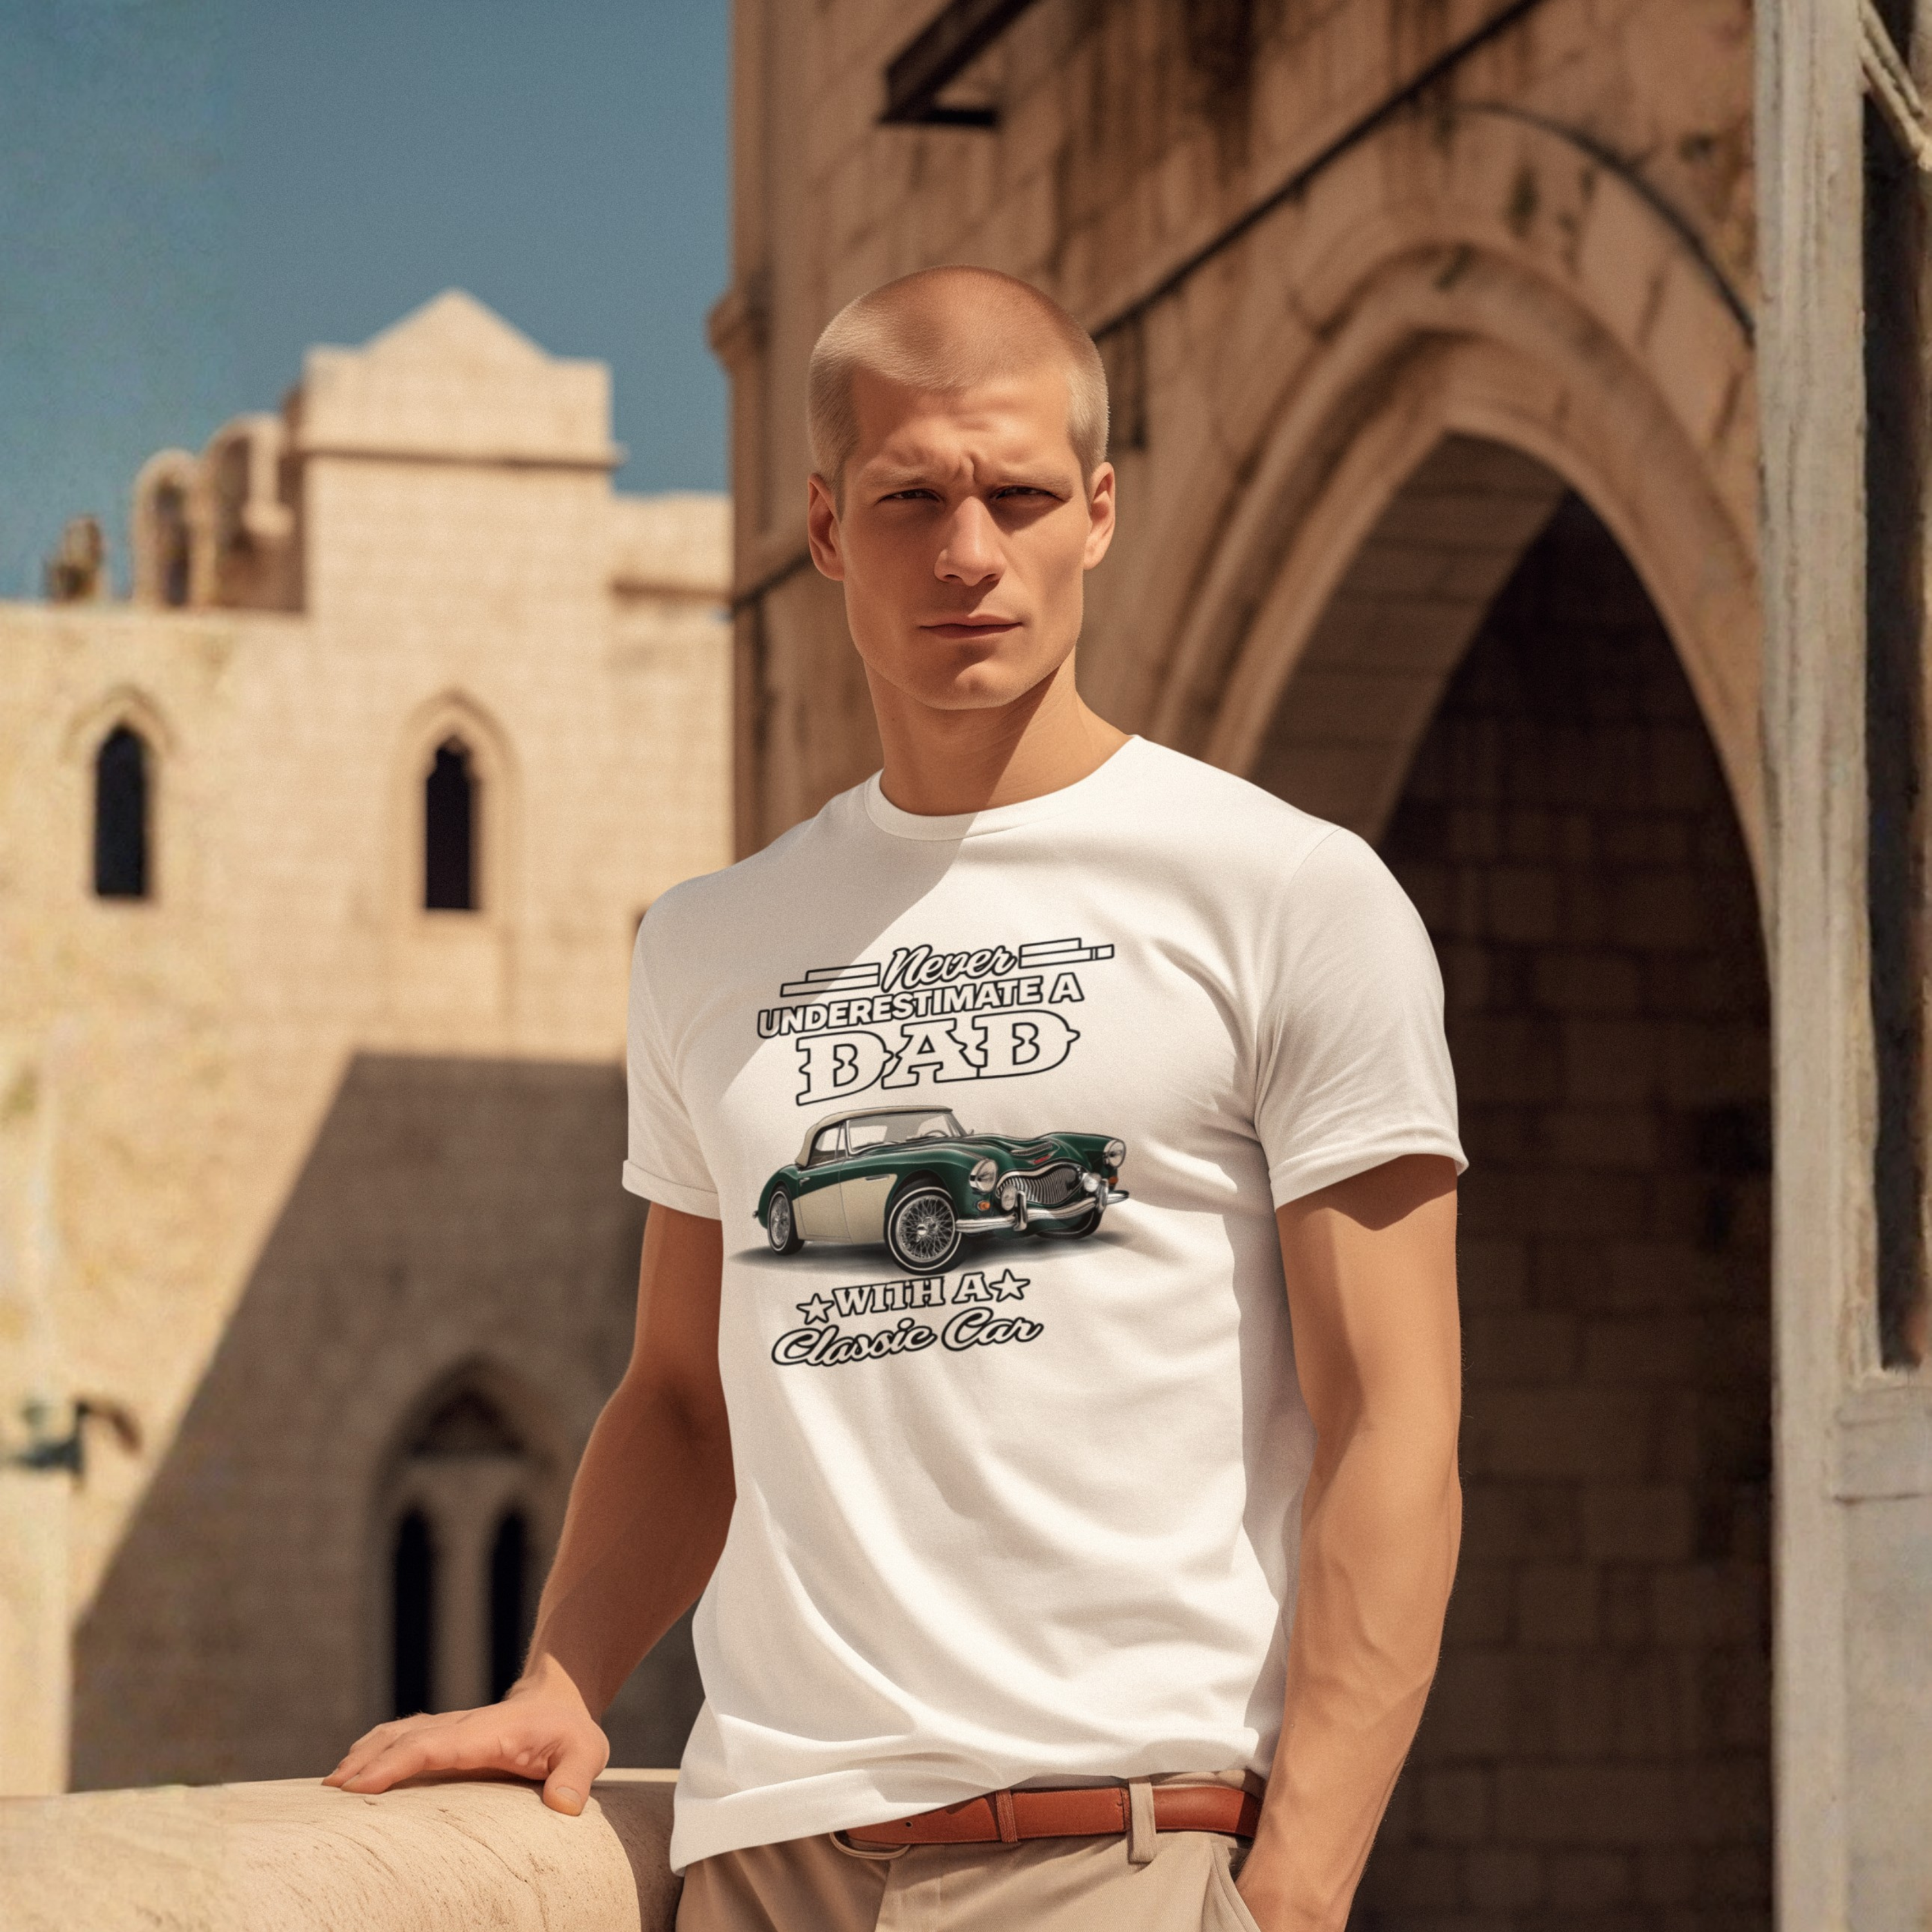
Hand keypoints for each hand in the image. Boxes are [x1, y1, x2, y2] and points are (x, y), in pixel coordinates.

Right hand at [323, 1656, 609, 1815]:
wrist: (561, 1701)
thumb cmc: (571, 1733)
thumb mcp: (587, 1752)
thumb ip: (575, 1777)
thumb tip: (563, 1807)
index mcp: (486, 1733)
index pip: (432, 1746)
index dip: (395, 1764)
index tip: (359, 1785)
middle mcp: (460, 1728)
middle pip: (404, 1740)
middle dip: (365, 1764)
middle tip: (328, 1796)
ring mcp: (449, 1730)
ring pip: (397, 1734)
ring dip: (363, 1754)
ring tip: (330, 1787)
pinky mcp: (444, 1737)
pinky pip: (402, 1738)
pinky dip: (374, 1749)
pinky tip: (353, 1769)